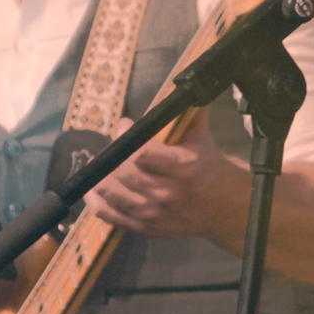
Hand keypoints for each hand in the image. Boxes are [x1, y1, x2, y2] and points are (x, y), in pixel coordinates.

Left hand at [86, 119, 246, 240]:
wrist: (221, 206)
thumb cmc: (207, 166)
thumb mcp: (201, 138)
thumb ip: (190, 112)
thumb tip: (185, 84)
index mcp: (183, 167)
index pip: (142, 153)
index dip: (126, 136)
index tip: (123, 125)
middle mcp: (167, 192)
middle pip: (124, 173)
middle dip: (111, 156)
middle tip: (110, 147)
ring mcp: (154, 214)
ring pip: (113, 194)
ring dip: (100, 178)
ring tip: (97, 166)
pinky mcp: (145, 228)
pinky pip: (111, 216)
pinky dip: (97, 203)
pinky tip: (92, 192)